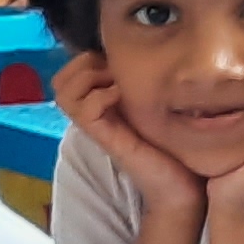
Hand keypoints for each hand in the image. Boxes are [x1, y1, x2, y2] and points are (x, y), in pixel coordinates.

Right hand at [59, 52, 205, 217]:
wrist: (183, 188)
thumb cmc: (175, 147)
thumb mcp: (156, 106)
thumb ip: (143, 86)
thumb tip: (146, 56)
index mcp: (103, 105)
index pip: (70, 72)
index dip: (88, 59)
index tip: (119, 63)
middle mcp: (95, 116)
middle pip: (60, 80)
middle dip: (85, 64)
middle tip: (116, 73)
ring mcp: (98, 129)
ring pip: (64, 92)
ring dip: (90, 78)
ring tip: (118, 85)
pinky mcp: (108, 141)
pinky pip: (85, 109)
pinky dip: (102, 96)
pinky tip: (125, 98)